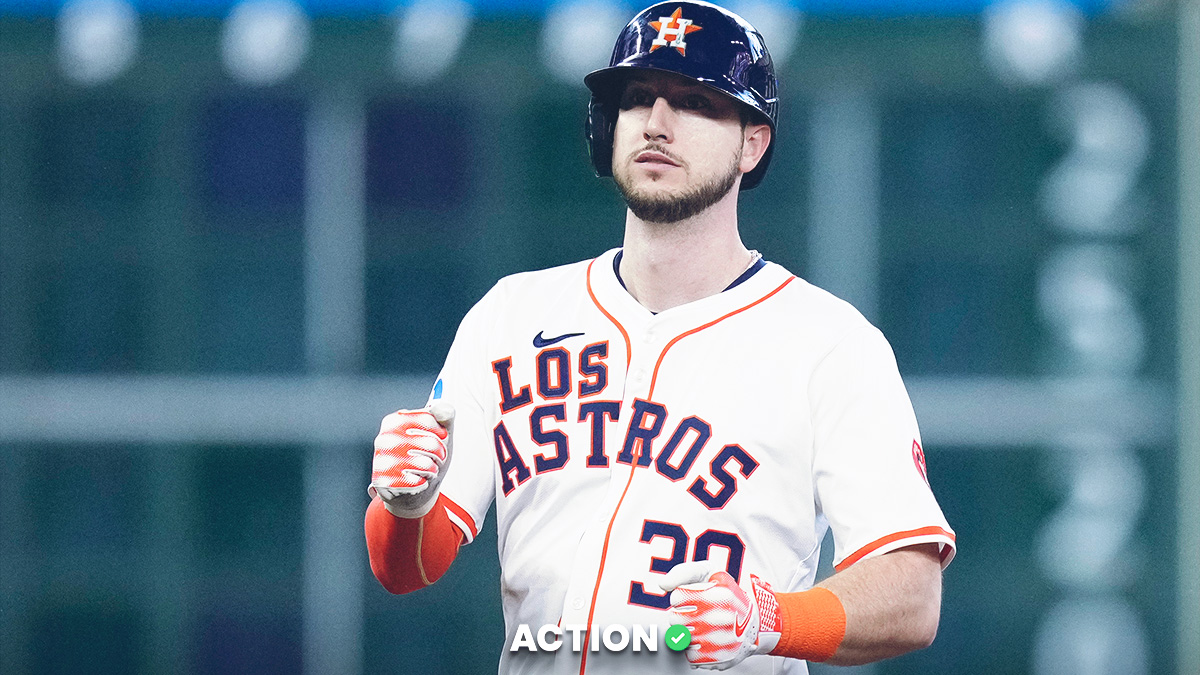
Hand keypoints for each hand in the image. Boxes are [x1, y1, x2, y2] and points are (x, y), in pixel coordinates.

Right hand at [368, 402, 454, 517]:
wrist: (412, 490)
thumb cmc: (425, 457)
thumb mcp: (439, 435)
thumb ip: (445, 416)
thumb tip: (442, 409)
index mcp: (394, 421)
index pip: (429, 419)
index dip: (442, 433)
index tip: (441, 438)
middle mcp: (383, 439)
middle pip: (430, 443)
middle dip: (440, 453)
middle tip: (435, 458)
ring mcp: (381, 461)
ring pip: (424, 464)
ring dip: (432, 470)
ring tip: (425, 470)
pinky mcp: (383, 482)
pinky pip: (416, 482)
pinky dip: (423, 483)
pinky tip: (415, 481)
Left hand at [660, 561, 781, 669]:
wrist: (754, 620)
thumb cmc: (725, 593)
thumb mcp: (710, 573)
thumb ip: (684, 572)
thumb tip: (664, 585)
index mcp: (721, 595)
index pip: (678, 597)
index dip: (677, 597)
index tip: (686, 598)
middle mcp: (726, 619)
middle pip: (676, 619)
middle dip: (677, 616)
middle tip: (688, 614)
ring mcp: (725, 641)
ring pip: (683, 639)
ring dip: (684, 633)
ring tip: (695, 626)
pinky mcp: (723, 658)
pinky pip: (692, 657)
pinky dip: (690, 649)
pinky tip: (699, 640)